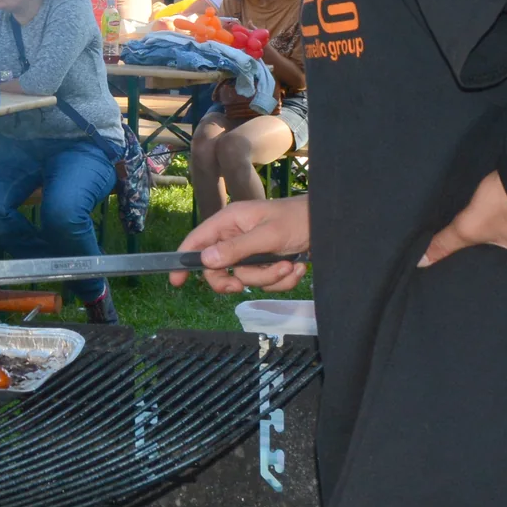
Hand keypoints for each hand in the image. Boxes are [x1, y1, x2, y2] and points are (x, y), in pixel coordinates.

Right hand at [172, 198, 309, 292]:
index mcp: (229, 222)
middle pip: (219, 268)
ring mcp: (252, 251)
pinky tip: (297, 267)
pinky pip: (265, 281)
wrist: (330, 225)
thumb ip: (235, 249)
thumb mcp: (267, 236)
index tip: (176, 282)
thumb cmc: (298, 221)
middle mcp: (237, 237)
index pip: (197, 241)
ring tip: (289, 266)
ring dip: (269, 277)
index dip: (183, 260)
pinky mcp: (268, 263)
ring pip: (246, 278)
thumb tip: (204, 260)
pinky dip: (282, 280)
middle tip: (242, 286)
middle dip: (237, 278)